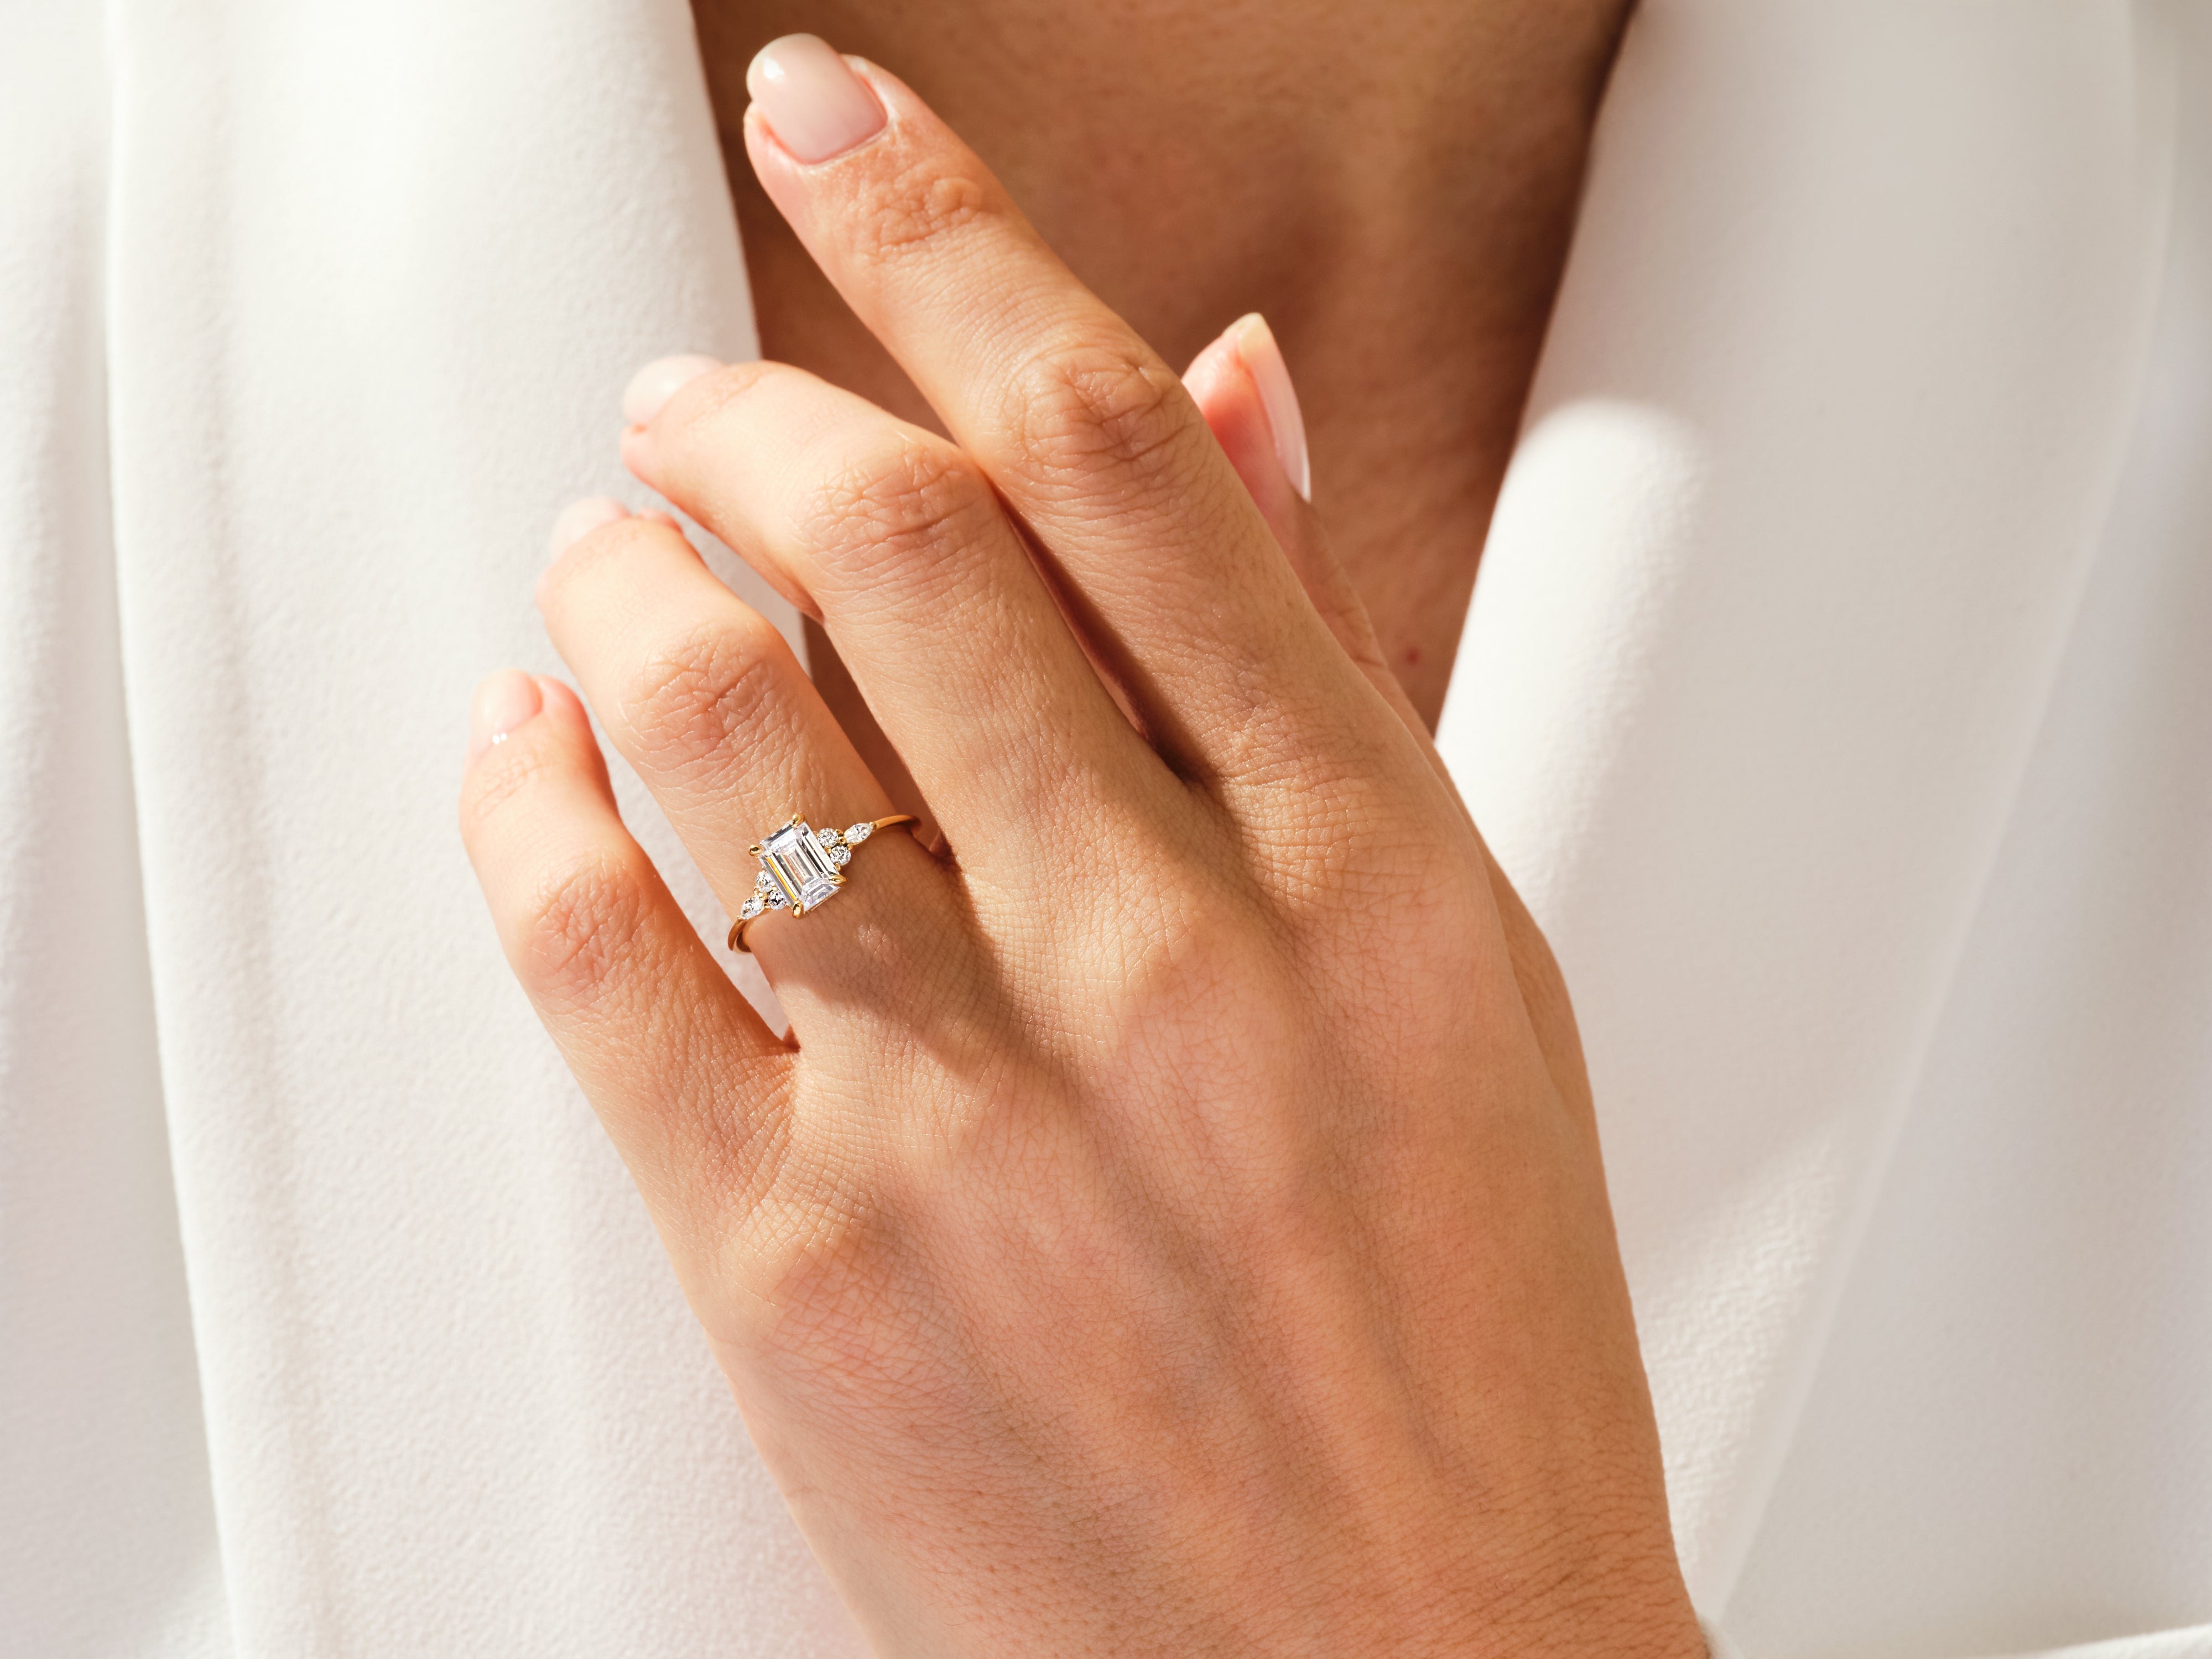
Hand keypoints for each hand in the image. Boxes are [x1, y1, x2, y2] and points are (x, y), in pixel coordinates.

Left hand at [462, 35, 1700, 1658]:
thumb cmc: (1458, 1338)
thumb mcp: (1462, 974)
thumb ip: (1317, 673)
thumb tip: (1228, 399)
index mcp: (1369, 862)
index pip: (1120, 449)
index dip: (953, 236)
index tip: (847, 131)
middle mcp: (1176, 957)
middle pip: (888, 536)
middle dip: (739, 408)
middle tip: (687, 402)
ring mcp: (983, 1114)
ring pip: (716, 705)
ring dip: (614, 573)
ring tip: (603, 555)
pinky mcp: (807, 1268)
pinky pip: (600, 942)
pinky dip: (523, 791)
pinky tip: (522, 741)